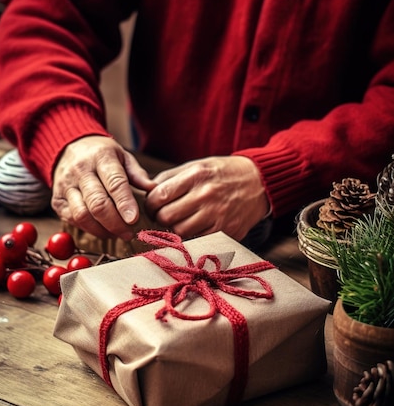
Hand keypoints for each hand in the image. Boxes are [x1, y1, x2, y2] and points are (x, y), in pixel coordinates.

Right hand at [51, 135, 154, 239]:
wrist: (67, 148)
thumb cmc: (101, 155)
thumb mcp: (122, 156)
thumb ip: (137, 174)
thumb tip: (152, 189)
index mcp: (101, 157)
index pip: (114, 183)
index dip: (125, 203)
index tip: (134, 219)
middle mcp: (80, 171)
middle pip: (97, 203)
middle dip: (115, 223)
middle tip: (129, 233)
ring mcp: (66, 186)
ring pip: (82, 215)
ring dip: (102, 230)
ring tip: (117, 233)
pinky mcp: (57, 200)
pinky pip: (72, 220)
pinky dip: (89, 229)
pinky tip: (102, 230)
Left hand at [145, 156, 269, 240]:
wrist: (259, 182)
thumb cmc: (223, 173)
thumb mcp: (197, 166)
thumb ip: (170, 178)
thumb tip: (146, 191)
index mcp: (196, 175)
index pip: (159, 196)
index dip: (150, 204)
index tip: (152, 206)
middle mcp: (206, 195)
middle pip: (166, 217)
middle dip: (160, 218)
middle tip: (164, 215)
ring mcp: (217, 215)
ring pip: (180, 232)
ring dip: (175, 228)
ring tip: (180, 220)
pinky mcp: (226, 230)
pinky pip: (198, 240)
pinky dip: (192, 236)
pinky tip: (195, 226)